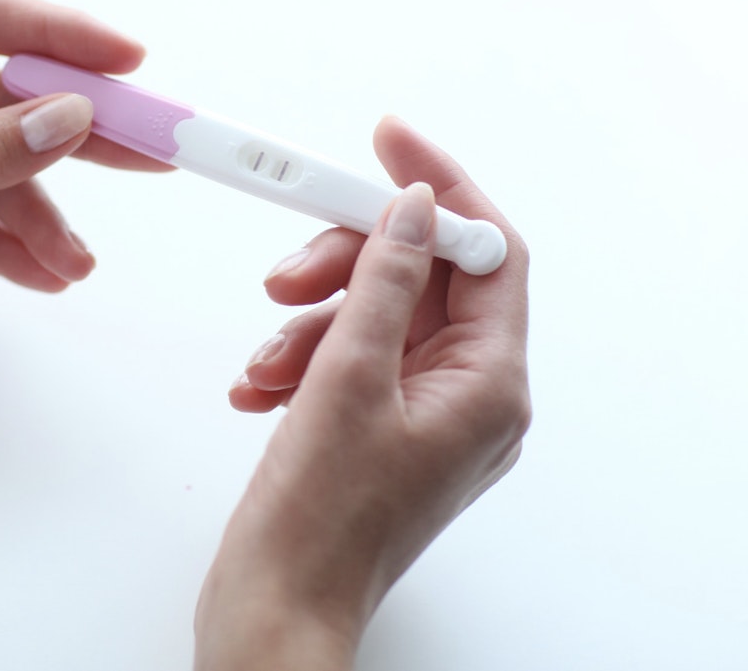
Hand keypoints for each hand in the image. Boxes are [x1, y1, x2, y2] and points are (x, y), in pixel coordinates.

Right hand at [195, 117, 530, 669]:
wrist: (275, 606)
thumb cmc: (320, 525)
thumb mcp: (348, 380)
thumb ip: (385, 280)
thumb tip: (413, 208)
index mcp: (488, 384)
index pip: (486, 252)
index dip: (439, 188)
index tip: (385, 141)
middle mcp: (467, 396)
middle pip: (421, 279)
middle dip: (346, 265)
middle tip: (284, 272)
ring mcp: (421, 415)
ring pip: (372, 317)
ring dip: (309, 323)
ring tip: (265, 367)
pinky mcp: (376, 429)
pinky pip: (346, 360)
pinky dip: (299, 361)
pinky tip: (259, 391)